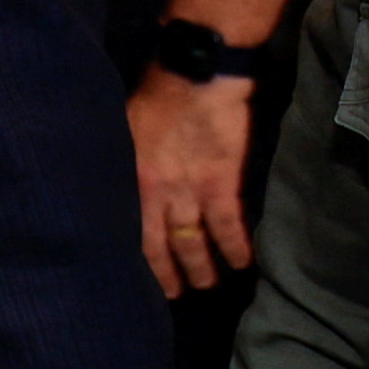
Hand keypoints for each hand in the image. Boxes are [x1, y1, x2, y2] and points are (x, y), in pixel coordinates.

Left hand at [127, 69, 257, 299]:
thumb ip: (128, 159)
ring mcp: (190, 191)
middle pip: (162, 245)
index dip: (141, 259)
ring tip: (209, 284)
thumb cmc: (158, 91)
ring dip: (203, 267)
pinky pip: (228, 224)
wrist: (196, 73)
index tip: (146, 277)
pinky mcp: (222, 182)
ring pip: (193, 241)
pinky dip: (236, 246)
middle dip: (171, 273)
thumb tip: (123, 177)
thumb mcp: (126, 127)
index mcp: (133, 179)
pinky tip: (244, 262)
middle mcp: (158, 193)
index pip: (133, 232)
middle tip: (180, 294)